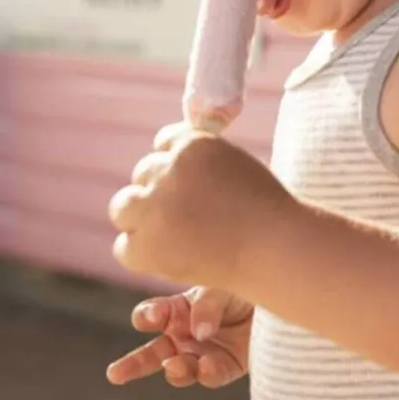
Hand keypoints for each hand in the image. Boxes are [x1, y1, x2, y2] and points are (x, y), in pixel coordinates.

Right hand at [107, 286, 251, 388]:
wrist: (281, 294)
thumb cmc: (245, 283)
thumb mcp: (223, 284)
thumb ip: (207, 304)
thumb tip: (198, 332)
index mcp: (179, 308)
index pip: (153, 314)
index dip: (148, 316)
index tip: (151, 318)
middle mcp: (185, 333)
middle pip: (154, 352)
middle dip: (134, 363)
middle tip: (115, 374)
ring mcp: (204, 352)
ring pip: (179, 369)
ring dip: (175, 370)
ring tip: (175, 365)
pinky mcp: (226, 365)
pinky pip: (211, 375)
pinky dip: (207, 373)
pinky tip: (207, 365)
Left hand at [109, 123, 294, 289]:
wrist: (275, 248)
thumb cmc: (263, 208)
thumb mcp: (233, 162)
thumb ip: (197, 157)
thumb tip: (162, 145)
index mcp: (193, 144)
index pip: (165, 143)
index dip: (175, 166)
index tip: (192, 186)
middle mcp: (169, 169)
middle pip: (143, 173)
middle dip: (159, 192)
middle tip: (187, 215)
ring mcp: (155, 207)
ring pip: (123, 206)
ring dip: (140, 217)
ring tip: (172, 234)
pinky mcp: (146, 244)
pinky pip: (124, 247)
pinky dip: (143, 253)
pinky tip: (171, 256)